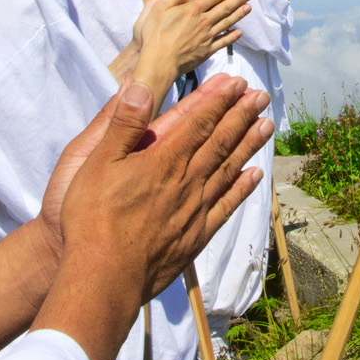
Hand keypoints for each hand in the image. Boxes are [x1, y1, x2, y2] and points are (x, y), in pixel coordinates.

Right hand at [33, 76, 272, 359]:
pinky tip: (253, 177)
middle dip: (241, 115)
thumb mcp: (95, 163)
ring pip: (229, 169)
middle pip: (221, 141)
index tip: (238, 82)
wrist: (104, 277)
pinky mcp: (196, 236)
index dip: (219, 99)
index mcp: (163, 159)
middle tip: (260, 96)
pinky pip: (226, 206)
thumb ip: (122, 124)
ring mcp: (195, 210)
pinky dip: (242, 189)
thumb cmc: (93, 219)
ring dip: (248, 145)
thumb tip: (139, 86)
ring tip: (267, 126)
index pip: (198, 121)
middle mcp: (186, 181)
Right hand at [132, 0, 251, 95]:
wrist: (159, 62)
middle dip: (238, 0)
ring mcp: (206, 37)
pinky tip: (239, 33)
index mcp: (192, 9)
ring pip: (227, 23)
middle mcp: (203, 22)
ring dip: (238, 14)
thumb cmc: (154, 34)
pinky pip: (223, 42)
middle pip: (224, 8)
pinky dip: (232, 37)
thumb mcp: (159, 7)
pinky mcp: (206, 51)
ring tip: (248, 7)